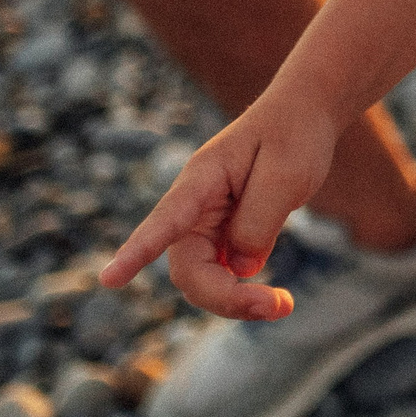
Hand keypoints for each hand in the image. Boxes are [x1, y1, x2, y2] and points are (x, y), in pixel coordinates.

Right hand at [98, 102, 337, 320]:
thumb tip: (238, 267)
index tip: (109, 279)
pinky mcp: (228, 233)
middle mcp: (196, 205)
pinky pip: (223, 273)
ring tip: (283, 305)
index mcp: (202, 179)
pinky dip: (244, 291)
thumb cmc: (294, 133)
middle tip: (279, 306)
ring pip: (205, 277)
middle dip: (224, 296)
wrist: (306, 110)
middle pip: (189, 267)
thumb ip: (258, 221)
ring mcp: (209, 222)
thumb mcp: (286, 174)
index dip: (136, 252)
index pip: (165, 220)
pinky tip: (275, 299)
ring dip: (236, 299)